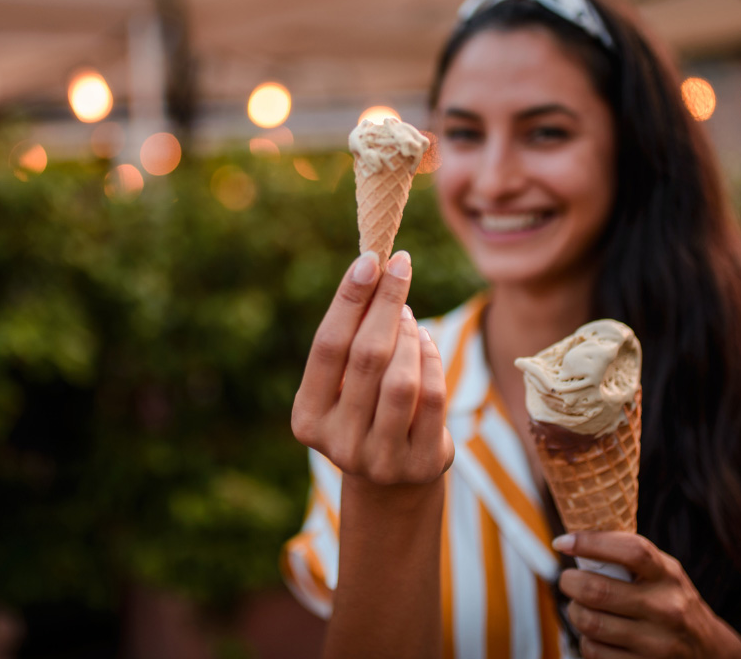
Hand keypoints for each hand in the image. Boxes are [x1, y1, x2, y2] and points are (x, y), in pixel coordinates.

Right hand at [291, 250, 453, 485]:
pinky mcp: (420, 464)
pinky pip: (433, 397)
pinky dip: (431, 359)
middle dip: (386, 303)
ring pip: (402, 380)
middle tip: (400, 266)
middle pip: (367, 357)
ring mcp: (381, 459)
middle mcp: (338, 443)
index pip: (328, 347)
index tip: (369, 260)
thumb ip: (351, 340)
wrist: (392, 480)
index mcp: (308, 417)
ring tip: (407, 314)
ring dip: (409, 335)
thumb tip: (372, 271)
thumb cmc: (363, 410)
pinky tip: (424, 340)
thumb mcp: (346, 384)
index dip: (349, 300)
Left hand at [554, 532, 740, 658]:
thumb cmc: (673, 601)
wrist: (709, 651)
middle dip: (570, 583)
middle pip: (597, 591)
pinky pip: (595, 652)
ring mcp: (657, 643)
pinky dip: (586, 640)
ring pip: (591, 624)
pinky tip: (596, 633)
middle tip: (569, 580)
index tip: (563, 542)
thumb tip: (577, 537)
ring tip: (581, 607)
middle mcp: (666, 608)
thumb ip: (629, 557)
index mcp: (668, 575)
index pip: (630, 551)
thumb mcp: (664, 572)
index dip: (591, 542)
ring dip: (575, 613)